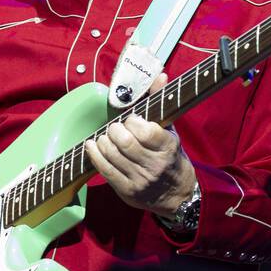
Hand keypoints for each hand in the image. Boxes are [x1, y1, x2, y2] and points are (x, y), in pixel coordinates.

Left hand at [84, 72, 196, 218]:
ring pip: (112, 155)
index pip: (145, 131)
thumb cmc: (170, 156)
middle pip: (124, 142)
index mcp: (167, 148)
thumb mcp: (170, 130)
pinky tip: (93, 145)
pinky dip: (94, 154)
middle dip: (114, 129)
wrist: (177, 195)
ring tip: (107, 136)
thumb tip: (159, 75)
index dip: (132, 121)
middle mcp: (155, 165)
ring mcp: (140, 180)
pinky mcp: (127, 191)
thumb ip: (161, 102)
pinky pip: (104, 170)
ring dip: (103, 140)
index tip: (131, 119)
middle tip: (115, 127)